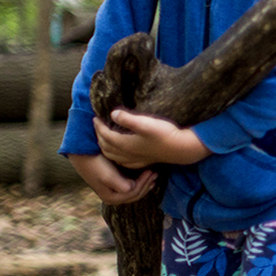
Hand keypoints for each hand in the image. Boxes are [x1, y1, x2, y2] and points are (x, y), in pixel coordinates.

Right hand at [69, 153, 157, 205]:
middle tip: (155, 173)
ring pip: (135, 191)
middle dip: (147, 184)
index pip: (133, 194)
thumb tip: (132, 188)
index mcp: (111, 198)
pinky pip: (132, 185)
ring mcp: (114, 191)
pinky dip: (140, 180)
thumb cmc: (96, 164)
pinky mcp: (116, 183)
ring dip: (145, 183)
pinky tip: (146, 174)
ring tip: (153, 174)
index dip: (144, 184)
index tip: (150, 172)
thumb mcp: (107, 175)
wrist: (83, 154)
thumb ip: (120, 184)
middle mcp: (113, 198)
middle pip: (135, 195)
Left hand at [95, 109, 210, 169]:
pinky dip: (116, 157)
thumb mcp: (146, 123)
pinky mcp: (144, 161)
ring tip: (104, 139)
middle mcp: (128, 153)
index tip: (94, 118)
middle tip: (97, 126)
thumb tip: (112, 113)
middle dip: (99, 136)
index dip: (98, 126)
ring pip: (113, 156)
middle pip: (106, 147)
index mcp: (125, 143)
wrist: (181, 148)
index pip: (105, 135)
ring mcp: (136, 159)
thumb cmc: (164, 134)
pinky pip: (123, 162)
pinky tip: (119, 154)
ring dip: (105, 147)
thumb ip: (128, 118)